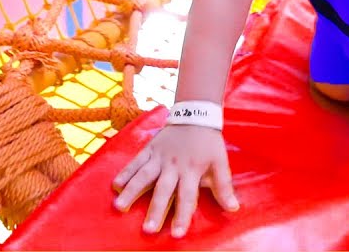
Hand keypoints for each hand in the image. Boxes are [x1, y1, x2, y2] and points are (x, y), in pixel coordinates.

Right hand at [111, 124, 240, 236]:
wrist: (196, 114)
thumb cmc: (209, 142)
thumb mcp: (220, 162)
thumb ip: (224, 186)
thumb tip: (233, 208)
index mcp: (192, 170)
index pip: (187, 196)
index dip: (183, 215)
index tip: (177, 234)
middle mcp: (173, 166)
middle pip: (163, 190)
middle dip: (156, 210)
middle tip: (148, 229)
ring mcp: (159, 157)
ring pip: (143, 176)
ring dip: (132, 191)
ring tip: (120, 207)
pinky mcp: (149, 149)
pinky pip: (135, 162)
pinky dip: (125, 173)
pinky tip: (115, 186)